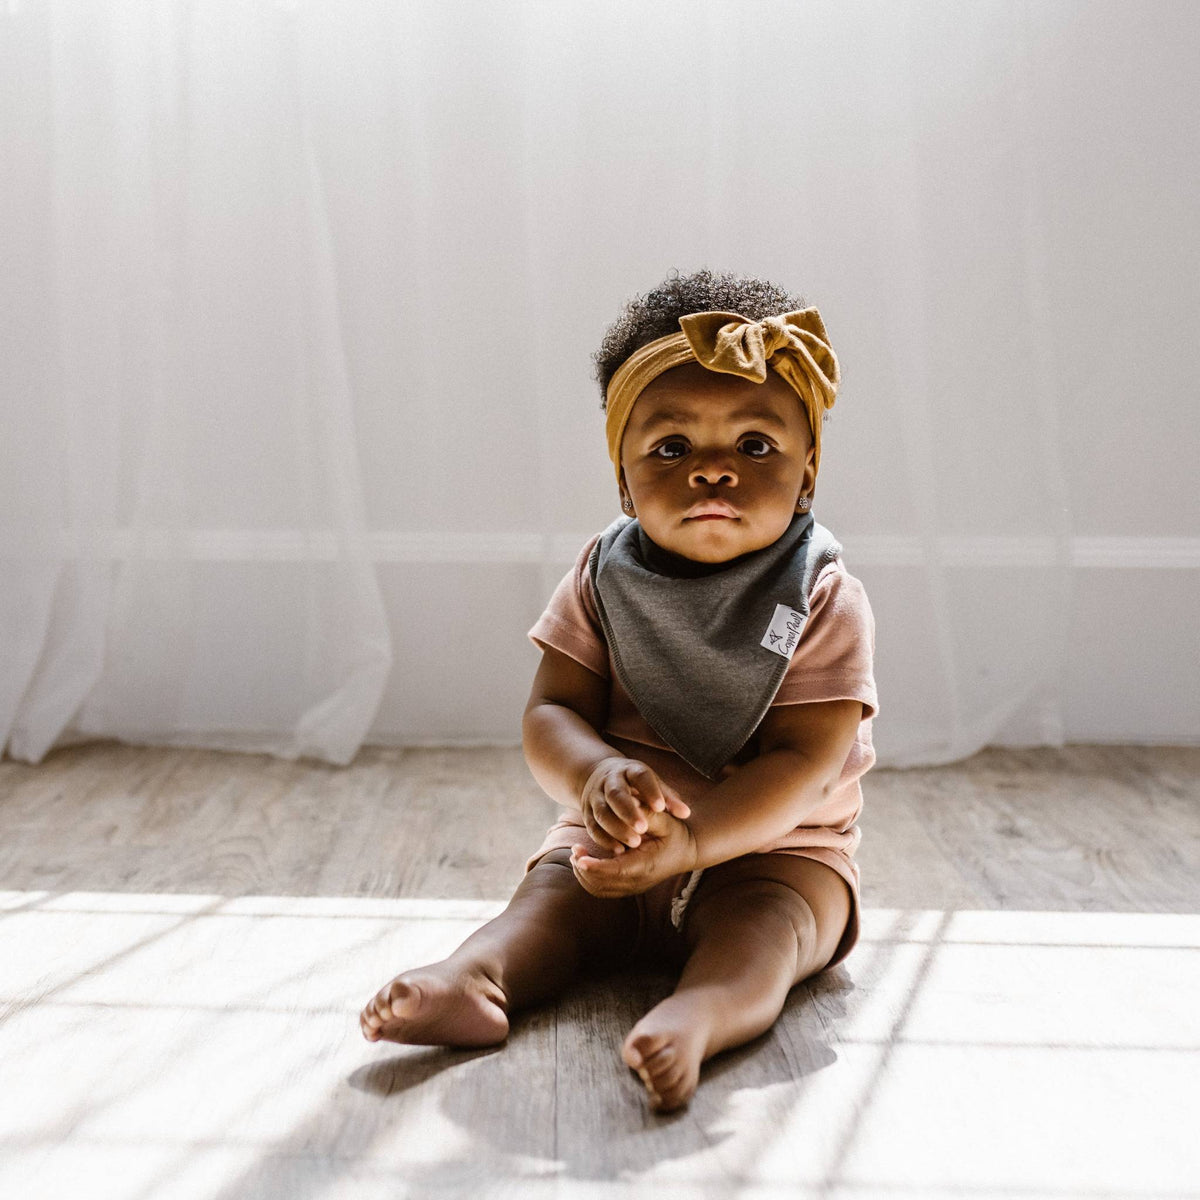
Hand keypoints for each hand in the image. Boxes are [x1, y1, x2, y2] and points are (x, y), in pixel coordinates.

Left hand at [571, 804, 698, 897]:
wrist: (688, 851)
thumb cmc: (675, 833)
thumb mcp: (664, 820)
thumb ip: (645, 813)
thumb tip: (628, 803)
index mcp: (646, 865)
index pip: (615, 871)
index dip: (595, 866)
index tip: (579, 856)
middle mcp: (639, 881)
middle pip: (602, 883)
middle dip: (584, 868)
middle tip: (575, 849)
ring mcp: (634, 887)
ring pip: (599, 889)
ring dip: (584, 875)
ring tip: (577, 854)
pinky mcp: (629, 887)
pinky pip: (603, 890)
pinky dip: (589, 879)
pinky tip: (585, 862)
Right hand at [578, 756, 690, 856]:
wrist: (600, 776)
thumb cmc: (635, 784)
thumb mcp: (652, 783)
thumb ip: (668, 798)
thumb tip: (686, 813)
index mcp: (630, 770)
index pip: (640, 776)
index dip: (650, 791)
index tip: (660, 808)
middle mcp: (610, 781)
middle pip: (616, 795)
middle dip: (628, 812)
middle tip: (644, 829)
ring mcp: (595, 796)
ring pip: (601, 812)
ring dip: (616, 829)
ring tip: (635, 843)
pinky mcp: (586, 811)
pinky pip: (592, 826)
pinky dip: (604, 839)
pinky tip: (618, 850)